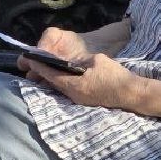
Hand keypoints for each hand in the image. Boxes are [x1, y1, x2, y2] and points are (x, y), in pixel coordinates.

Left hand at [22, 34, 138, 110]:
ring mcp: (79, 99)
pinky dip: (61, 81)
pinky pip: (68, 90)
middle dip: (43, 72)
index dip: (39, 66)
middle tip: (34, 61)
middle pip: (53, 82)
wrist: (130, 93)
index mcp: (74, 85)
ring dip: (52, 77)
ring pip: (60, 87)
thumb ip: (80, 60)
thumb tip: (70, 60)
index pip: (51, 75)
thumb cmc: (114, 75)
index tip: (29, 58)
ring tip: (44, 66)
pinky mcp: (85, 100)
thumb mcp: (96, 60)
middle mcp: (73, 95)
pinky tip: (60, 74)